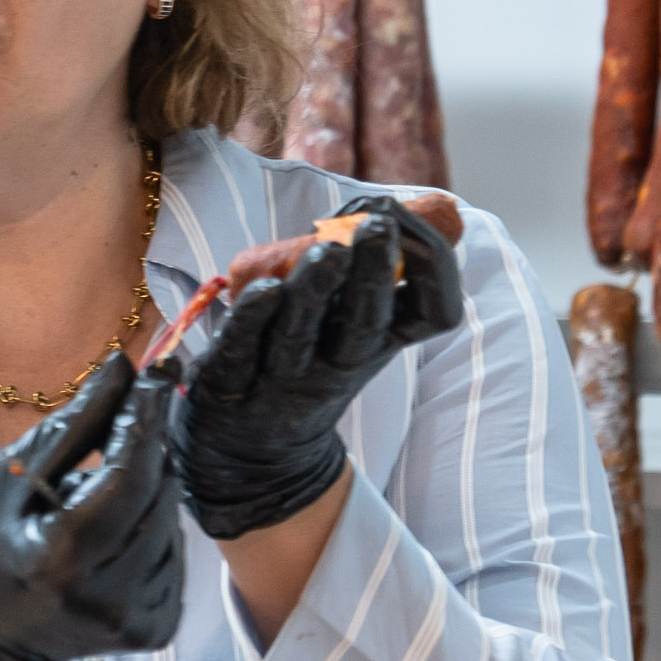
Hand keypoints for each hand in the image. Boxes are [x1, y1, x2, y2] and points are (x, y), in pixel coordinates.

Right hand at [0, 351, 185, 660]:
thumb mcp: (13, 477)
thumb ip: (75, 423)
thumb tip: (123, 365)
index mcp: (62, 559)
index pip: (129, 473)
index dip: (147, 416)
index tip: (162, 371)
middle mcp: (109, 596)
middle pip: (160, 493)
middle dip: (145, 451)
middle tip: (115, 433)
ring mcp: (136, 620)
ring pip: (172, 522)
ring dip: (147, 493)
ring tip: (95, 501)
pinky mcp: (155, 630)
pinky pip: (172, 556)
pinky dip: (151, 530)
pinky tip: (114, 533)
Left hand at [173, 196, 464, 541]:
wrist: (250, 456)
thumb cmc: (305, 363)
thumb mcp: (349, 326)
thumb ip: (363, 271)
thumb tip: (389, 203)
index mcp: (378, 345)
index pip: (431, 314)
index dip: (434, 267)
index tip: (408, 220)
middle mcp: (337, 366)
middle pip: (366, 325)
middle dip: (376, 274)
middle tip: (380, 227)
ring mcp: (281, 380)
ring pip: (302, 335)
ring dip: (318, 290)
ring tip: (329, 248)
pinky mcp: (226, 386)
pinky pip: (241, 350)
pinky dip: (252, 319)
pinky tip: (265, 287)